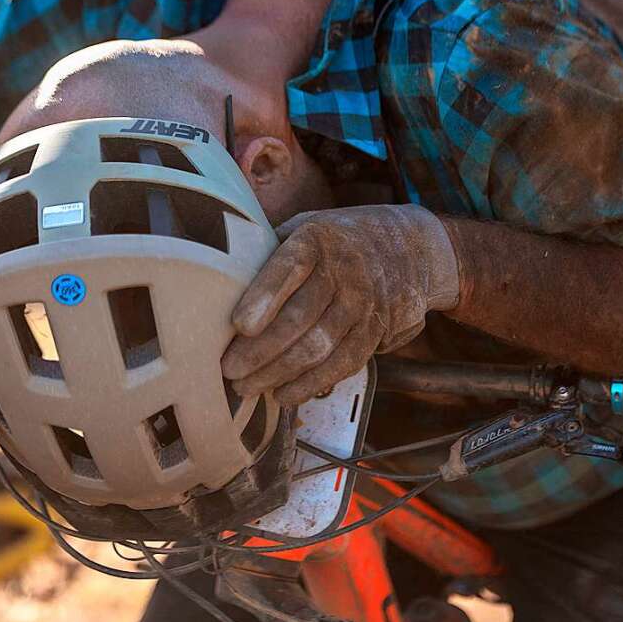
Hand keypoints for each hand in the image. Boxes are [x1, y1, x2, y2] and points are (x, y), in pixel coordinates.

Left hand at [221, 204, 459, 405]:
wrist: (408, 247)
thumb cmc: (334, 241)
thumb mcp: (305, 227)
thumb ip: (268, 247)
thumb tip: (214, 274)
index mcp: (318, 239)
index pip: (290, 266)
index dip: (264, 296)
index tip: (238, 324)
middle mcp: (345, 270)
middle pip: (301, 316)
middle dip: (261, 349)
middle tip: (227, 370)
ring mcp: (363, 303)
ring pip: (320, 346)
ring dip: (279, 372)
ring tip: (245, 387)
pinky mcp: (375, 331)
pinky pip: (343, 364)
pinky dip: (311, 384)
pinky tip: (283, 394)